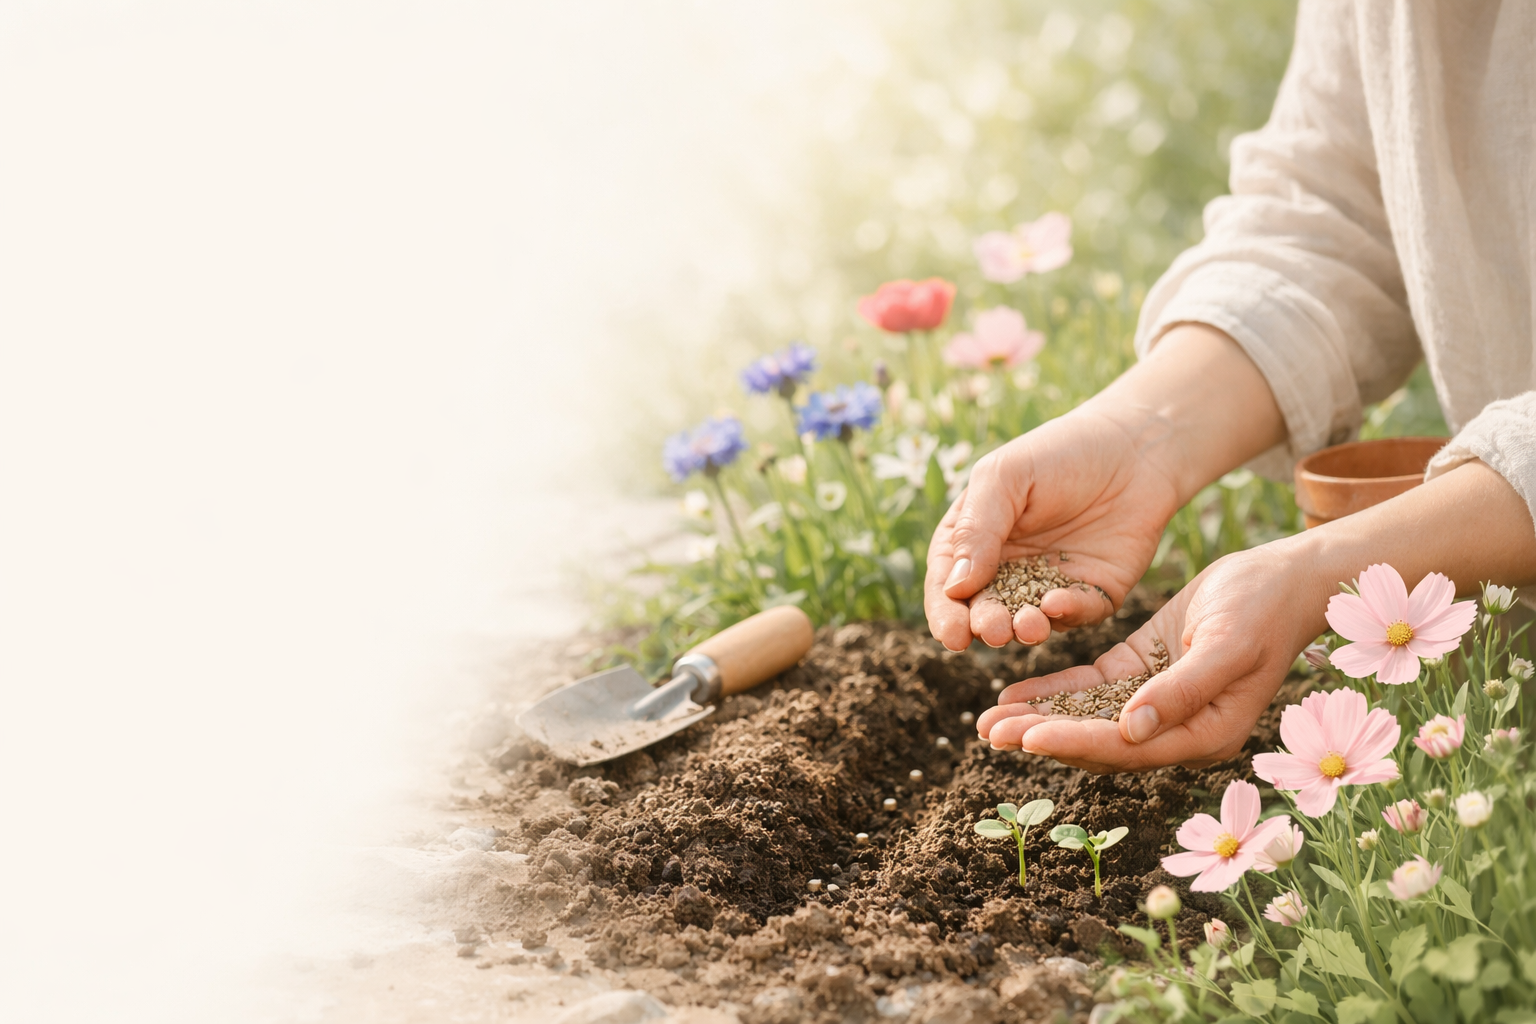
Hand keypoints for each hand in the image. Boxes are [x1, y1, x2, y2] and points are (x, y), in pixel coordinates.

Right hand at [924, 406, 1181, 650]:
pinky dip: (1067, 615)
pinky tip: (1059, 604)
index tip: (953, 634)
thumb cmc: (1059, 452)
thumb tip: (955, 586)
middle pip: (985, 610)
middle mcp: (1008, 568)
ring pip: (1030, 622)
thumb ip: (976, 529)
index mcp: (974, 540)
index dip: (945, 612)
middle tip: (993, 631)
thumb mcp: (1004, 477)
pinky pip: (1077, 614)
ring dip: (1024, 629)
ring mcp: (1050, 584)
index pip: (948, 584)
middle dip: (986, 626)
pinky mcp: (1094, 592)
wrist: (1134, 447)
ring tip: (1028, 625)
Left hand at [975, 542, 1319, 771]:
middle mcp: (1178, 728)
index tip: (1025, 736)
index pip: (1126, 747)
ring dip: (1039, 719)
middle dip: (1041, 736)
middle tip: (985, 731)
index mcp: (1205, 734)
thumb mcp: (1227, 644)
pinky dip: (1055, 693)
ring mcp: (1158, 701)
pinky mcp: (1144, 671)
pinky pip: (1092, 689)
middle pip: (1099, 742)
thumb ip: (1182, 689)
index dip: (1073, 741)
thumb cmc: (1266, 607)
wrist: (1286, 576)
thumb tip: (1132, 729)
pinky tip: (1015, 693)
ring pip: (1088, 718)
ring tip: (987, 719)